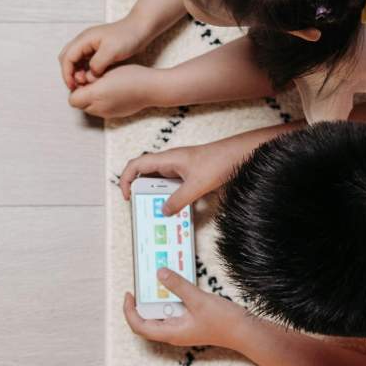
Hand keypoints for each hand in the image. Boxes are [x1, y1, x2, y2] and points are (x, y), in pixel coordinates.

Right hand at [59, 20, 146, 89]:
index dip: (67, 74)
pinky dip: (85, 71)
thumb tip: (89, 76)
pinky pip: (85, 62)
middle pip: (67, 58)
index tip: (73, 87)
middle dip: (69, 73)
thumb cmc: (127, 37)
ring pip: (75, 61)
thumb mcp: (112, 51)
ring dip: (77, 73)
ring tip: (86, 84)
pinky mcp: (97, 51)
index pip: (67, 58)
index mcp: (84, 39)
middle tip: (78, 86)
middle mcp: (84, 41)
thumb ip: (97, 64)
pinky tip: (93, 79)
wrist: (140, 29)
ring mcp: (90, 46)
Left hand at [68, 64, 167, 118]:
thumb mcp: (106, 72)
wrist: (151, 88)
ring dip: (93, 98)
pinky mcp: (116, 115)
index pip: (73, 99)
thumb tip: (79, 82)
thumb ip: (88, 79)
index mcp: (94, 97)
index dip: (77, 88)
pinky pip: (102, 110)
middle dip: (84, 94)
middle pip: (81, 105)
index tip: (86, 79)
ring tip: (105, 86)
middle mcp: (99, 109)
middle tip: (95, 81)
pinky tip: (113, 92)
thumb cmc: (130, 76)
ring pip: (91, 108)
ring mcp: (108, 114)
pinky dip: (103, 102)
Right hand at [117, 139, 247, 213]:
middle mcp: (170, 162)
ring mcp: (179, 168)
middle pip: (146, 175)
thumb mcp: (197, 185)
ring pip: (159, 182)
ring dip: (156, 195)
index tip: (128, 196)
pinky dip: (169, 197)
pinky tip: (175, 208)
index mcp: (167, 159)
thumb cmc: (219, 161)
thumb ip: (179, 199)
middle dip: (141, 191)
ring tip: (158, 211)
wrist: (239, 155)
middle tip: (143, 207)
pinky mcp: (189, 175)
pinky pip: (172, 186)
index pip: (136, 164)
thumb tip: (164, 210)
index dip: (126, 178)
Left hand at [122, 269, 251, 349]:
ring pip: (161, 315)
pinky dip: (170, 299)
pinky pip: (174, 311)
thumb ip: (178, 286)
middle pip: (147, 322)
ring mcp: (182, 328)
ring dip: (156, 300)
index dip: (129, 312)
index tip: (129, 294)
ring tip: (156, 282)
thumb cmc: (223, 322)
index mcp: (171, 333)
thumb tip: (160, 273)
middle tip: (141, 285)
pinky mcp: (191, 323)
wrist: (245, 332)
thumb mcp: (198, 299)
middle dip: (141, 304)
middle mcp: (174, 333)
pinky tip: (175, 286)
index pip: (139, 327)